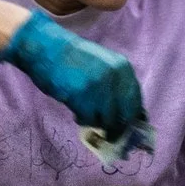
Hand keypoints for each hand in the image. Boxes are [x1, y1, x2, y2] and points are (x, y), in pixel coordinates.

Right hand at [0, 11, 150, 148]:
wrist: (47, 48)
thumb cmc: (74, 58)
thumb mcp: (104, 65)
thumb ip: (117, 85)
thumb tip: (131, 114)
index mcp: (123, 68)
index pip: (137, 101)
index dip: (134, 119)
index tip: (130, 131)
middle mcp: (115, 77)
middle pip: (126, 116)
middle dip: (120, 130)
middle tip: (112, 137)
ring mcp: (99, 87)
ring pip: (108, 121)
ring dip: (98, 125)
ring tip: (87, 118)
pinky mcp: (82, 97)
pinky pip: (88, 120)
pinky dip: (83, 121)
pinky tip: (76, 114)